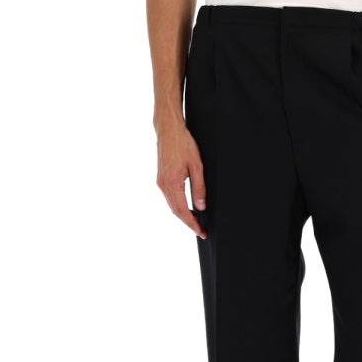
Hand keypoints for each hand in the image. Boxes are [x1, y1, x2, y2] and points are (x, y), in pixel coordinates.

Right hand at [156, 122, 207, 239]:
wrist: (168, 130)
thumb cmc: (183, 144)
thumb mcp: (197, 166)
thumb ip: (199, 188)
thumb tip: (200, 206)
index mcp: (172, 182)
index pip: (182, 210)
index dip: (192, 223)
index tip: (200, 232)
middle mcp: (163, 184)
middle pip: (175, 211)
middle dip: (188, 222)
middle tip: (201, 231)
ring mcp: (160, 181)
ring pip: (171, 205)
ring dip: (183, 215)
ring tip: (196, 221)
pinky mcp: (160, 178)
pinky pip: (169, 197)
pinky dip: (177, 205)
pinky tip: (186, 207)